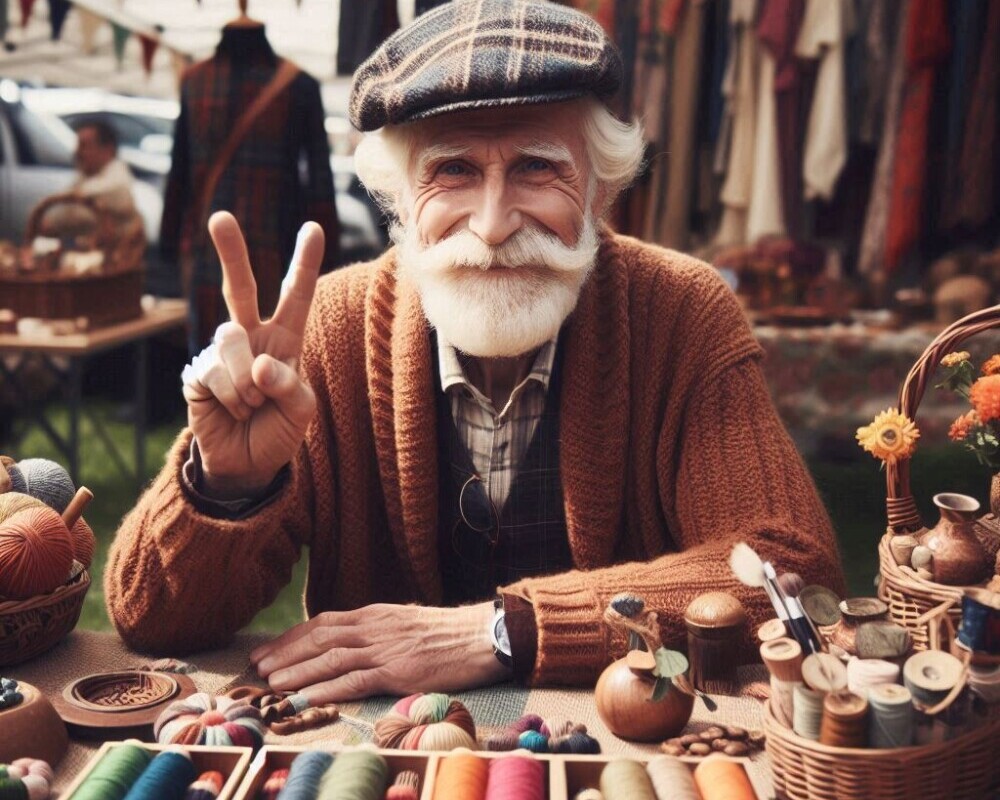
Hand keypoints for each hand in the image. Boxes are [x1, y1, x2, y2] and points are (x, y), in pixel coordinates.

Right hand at [181, 212, 324, 496]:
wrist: (248, 465)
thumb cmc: (279, 431)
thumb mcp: (302, 410)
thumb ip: (289, 384)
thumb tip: (258, 364)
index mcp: (284, 340)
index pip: (295, 296)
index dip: (304, 263)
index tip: (313, 227)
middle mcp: (250, 337)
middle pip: (239, 287)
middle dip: (230, 252)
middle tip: (220, 217)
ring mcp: (220, 353)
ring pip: (231, 338)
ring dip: (247, 379)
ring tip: (252, 404)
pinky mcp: (197, 372)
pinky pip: (214, 370)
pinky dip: (232, 395)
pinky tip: (233, 410)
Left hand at [250, 602, 510, 701]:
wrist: (482, 635)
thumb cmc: (448, 633)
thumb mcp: (406, 622)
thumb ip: (379, 631)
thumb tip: (354, 641)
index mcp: (375, 614)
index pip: (323, 622)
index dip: (292, 637)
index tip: (269, 650)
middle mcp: (374, 627)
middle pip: (319, 636)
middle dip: (285, 652)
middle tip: (257, 668)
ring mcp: (385, 648)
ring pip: (331, 657)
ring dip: (298, 671)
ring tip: (271, 683)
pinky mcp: (399, 670)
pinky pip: (356, 679)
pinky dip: (328, 688)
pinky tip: (307, 697)